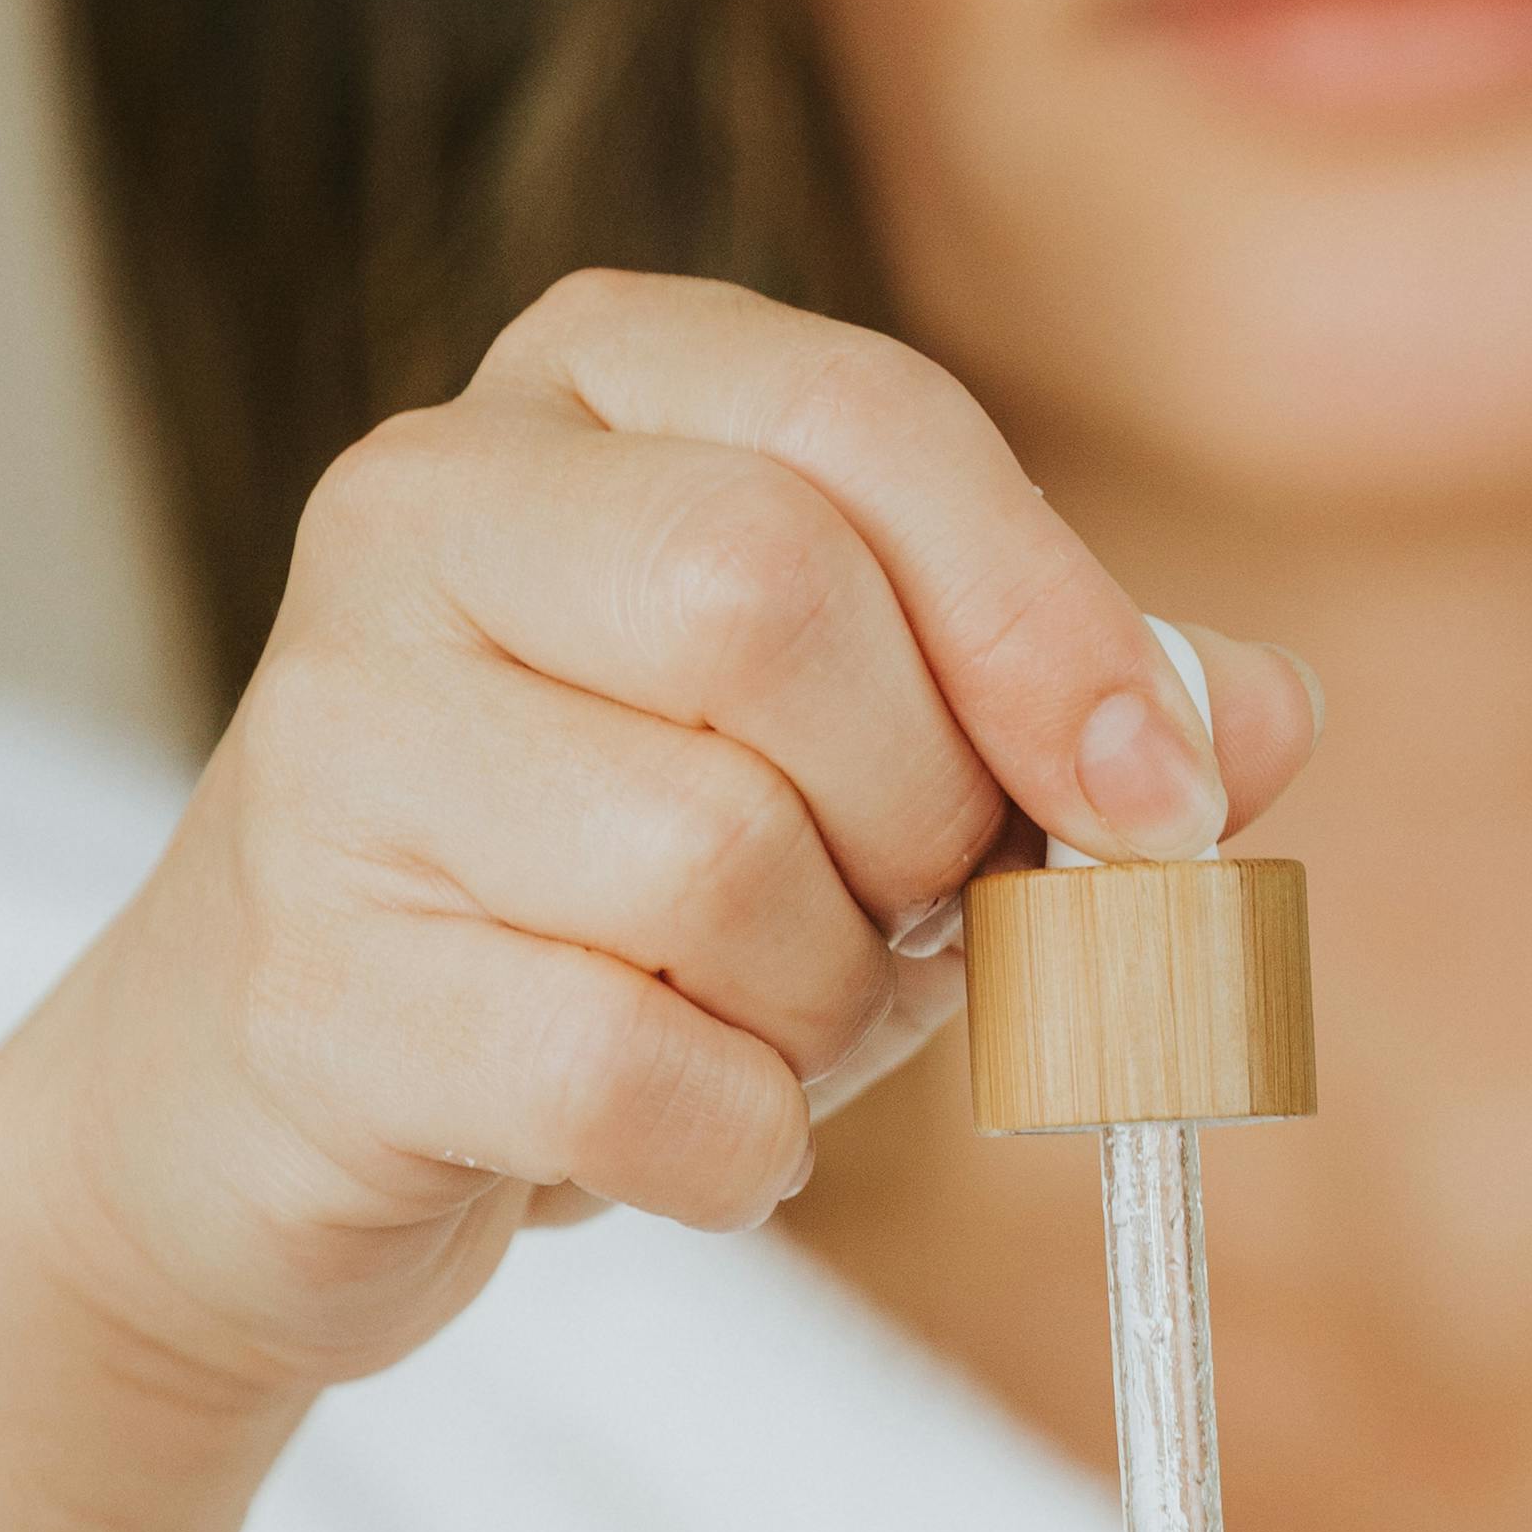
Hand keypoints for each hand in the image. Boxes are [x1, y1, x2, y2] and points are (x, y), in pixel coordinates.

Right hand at [0, 270, 1316, 1407]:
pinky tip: (692, 1135)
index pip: (862, 423)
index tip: (1157, 797)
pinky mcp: (304, 978)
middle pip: (772, 604)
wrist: (274, 1108)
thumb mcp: (879, 761)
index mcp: (590, 386)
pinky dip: (733, 1146)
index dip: (1043, 616)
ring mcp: (328, 735)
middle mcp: (421, 506)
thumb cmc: (619, 895)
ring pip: (707, 861)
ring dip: (820, 1008)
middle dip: (913, 819)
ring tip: (758, 1027)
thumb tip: (1256, 718)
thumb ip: (1069, 711)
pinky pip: (628, 1074)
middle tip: (899, 926)